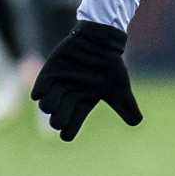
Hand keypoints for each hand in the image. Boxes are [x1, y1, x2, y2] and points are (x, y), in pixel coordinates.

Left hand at [32, 21, 142, 141]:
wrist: (99, 42)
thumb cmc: (110, 66)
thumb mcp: (121, 89)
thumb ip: (128, 107)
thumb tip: (137, 122)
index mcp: (83, 104)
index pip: (69, 128)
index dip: (68, 133)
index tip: (68, 133)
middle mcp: (68, 98)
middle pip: (56, 121)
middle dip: (59, 121)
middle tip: (67, 112)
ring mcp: (58, 86)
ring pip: (45, 106)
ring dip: (50, 105)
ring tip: (60, 97)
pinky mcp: (49, 74)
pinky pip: (37, 90)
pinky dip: (41, 93)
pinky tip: (51, 89)